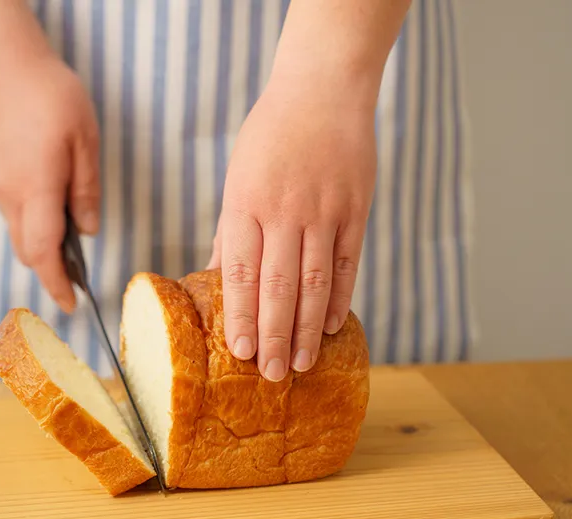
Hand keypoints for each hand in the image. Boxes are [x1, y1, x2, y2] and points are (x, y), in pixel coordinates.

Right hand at [0, 52, 99, 312]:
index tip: (71, 305)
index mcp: (36, 190)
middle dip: (50, 270)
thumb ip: (86, 190)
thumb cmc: (50, 96)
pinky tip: (49, 205)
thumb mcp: (85, 141)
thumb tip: (88, 231)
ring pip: (17, 230)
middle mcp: (9, 194)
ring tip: (69, 240)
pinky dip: (30, 220)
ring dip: (41, 243)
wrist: (0, 62)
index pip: (43, 253)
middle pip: (27, 249)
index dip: (57, 284)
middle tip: (75, 277)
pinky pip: (11, 209)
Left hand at [207, 80, 375, 381]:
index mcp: (246, 204)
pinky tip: (329, 326)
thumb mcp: (237, 178)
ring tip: (299, 364)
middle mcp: (284, 212)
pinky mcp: (355, 209)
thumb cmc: (269, 137)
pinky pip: (347, 263)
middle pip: (278, 287)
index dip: (241, 317)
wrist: (321, 91)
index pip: (241, 273)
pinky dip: (339, 298)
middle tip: (269, 375)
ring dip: (305, 328)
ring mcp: (324, 211)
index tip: (238, 353)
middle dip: (272, 335)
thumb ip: (231, 231)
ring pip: (314, 282)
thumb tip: (216, 278)